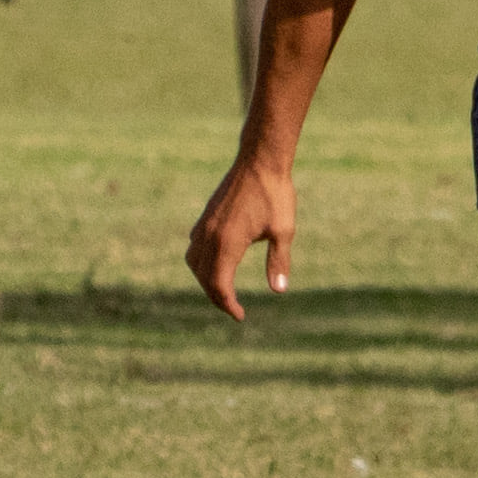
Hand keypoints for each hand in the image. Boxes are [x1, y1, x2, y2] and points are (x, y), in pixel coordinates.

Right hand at [185, 158, 295, 320]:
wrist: (261, 161)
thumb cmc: (275, 194)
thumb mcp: (283, 230)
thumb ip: (279, 261)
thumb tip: (279, 291)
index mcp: (227, 242)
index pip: (219, 285)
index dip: (228, 304)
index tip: (240, 316)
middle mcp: (209, 235)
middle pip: (204, 278)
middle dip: (217, 296)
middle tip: (234, 308)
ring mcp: (204, 225)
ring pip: (194, 262)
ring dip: (205, 280)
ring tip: (223, 290)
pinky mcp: (206, 216)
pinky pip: (194, 246)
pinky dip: (200, 262)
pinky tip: (215, 263)